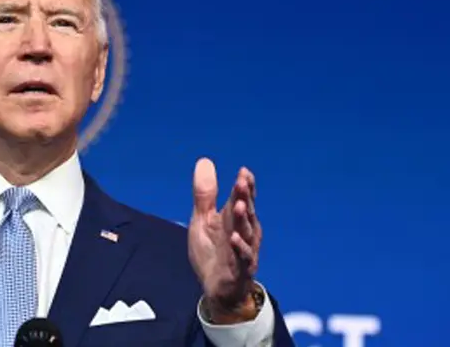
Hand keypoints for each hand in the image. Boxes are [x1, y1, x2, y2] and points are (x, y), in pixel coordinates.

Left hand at [187, 158, 260, 316]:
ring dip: (244, 219)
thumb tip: (204, 161)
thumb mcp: (203, 219)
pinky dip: (239, 248)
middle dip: (245, 197)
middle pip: (246, 212)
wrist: (217, 289)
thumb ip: (205, 194)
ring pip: (246, 232)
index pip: (242, 198)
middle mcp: (244, 232)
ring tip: (241, 205)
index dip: (244, 186)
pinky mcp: (239, 270)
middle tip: (242, 181)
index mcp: (235, 219)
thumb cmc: (213, 251)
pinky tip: (234, 238)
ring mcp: (243, 251)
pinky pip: (242, 258)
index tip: (244, 171)